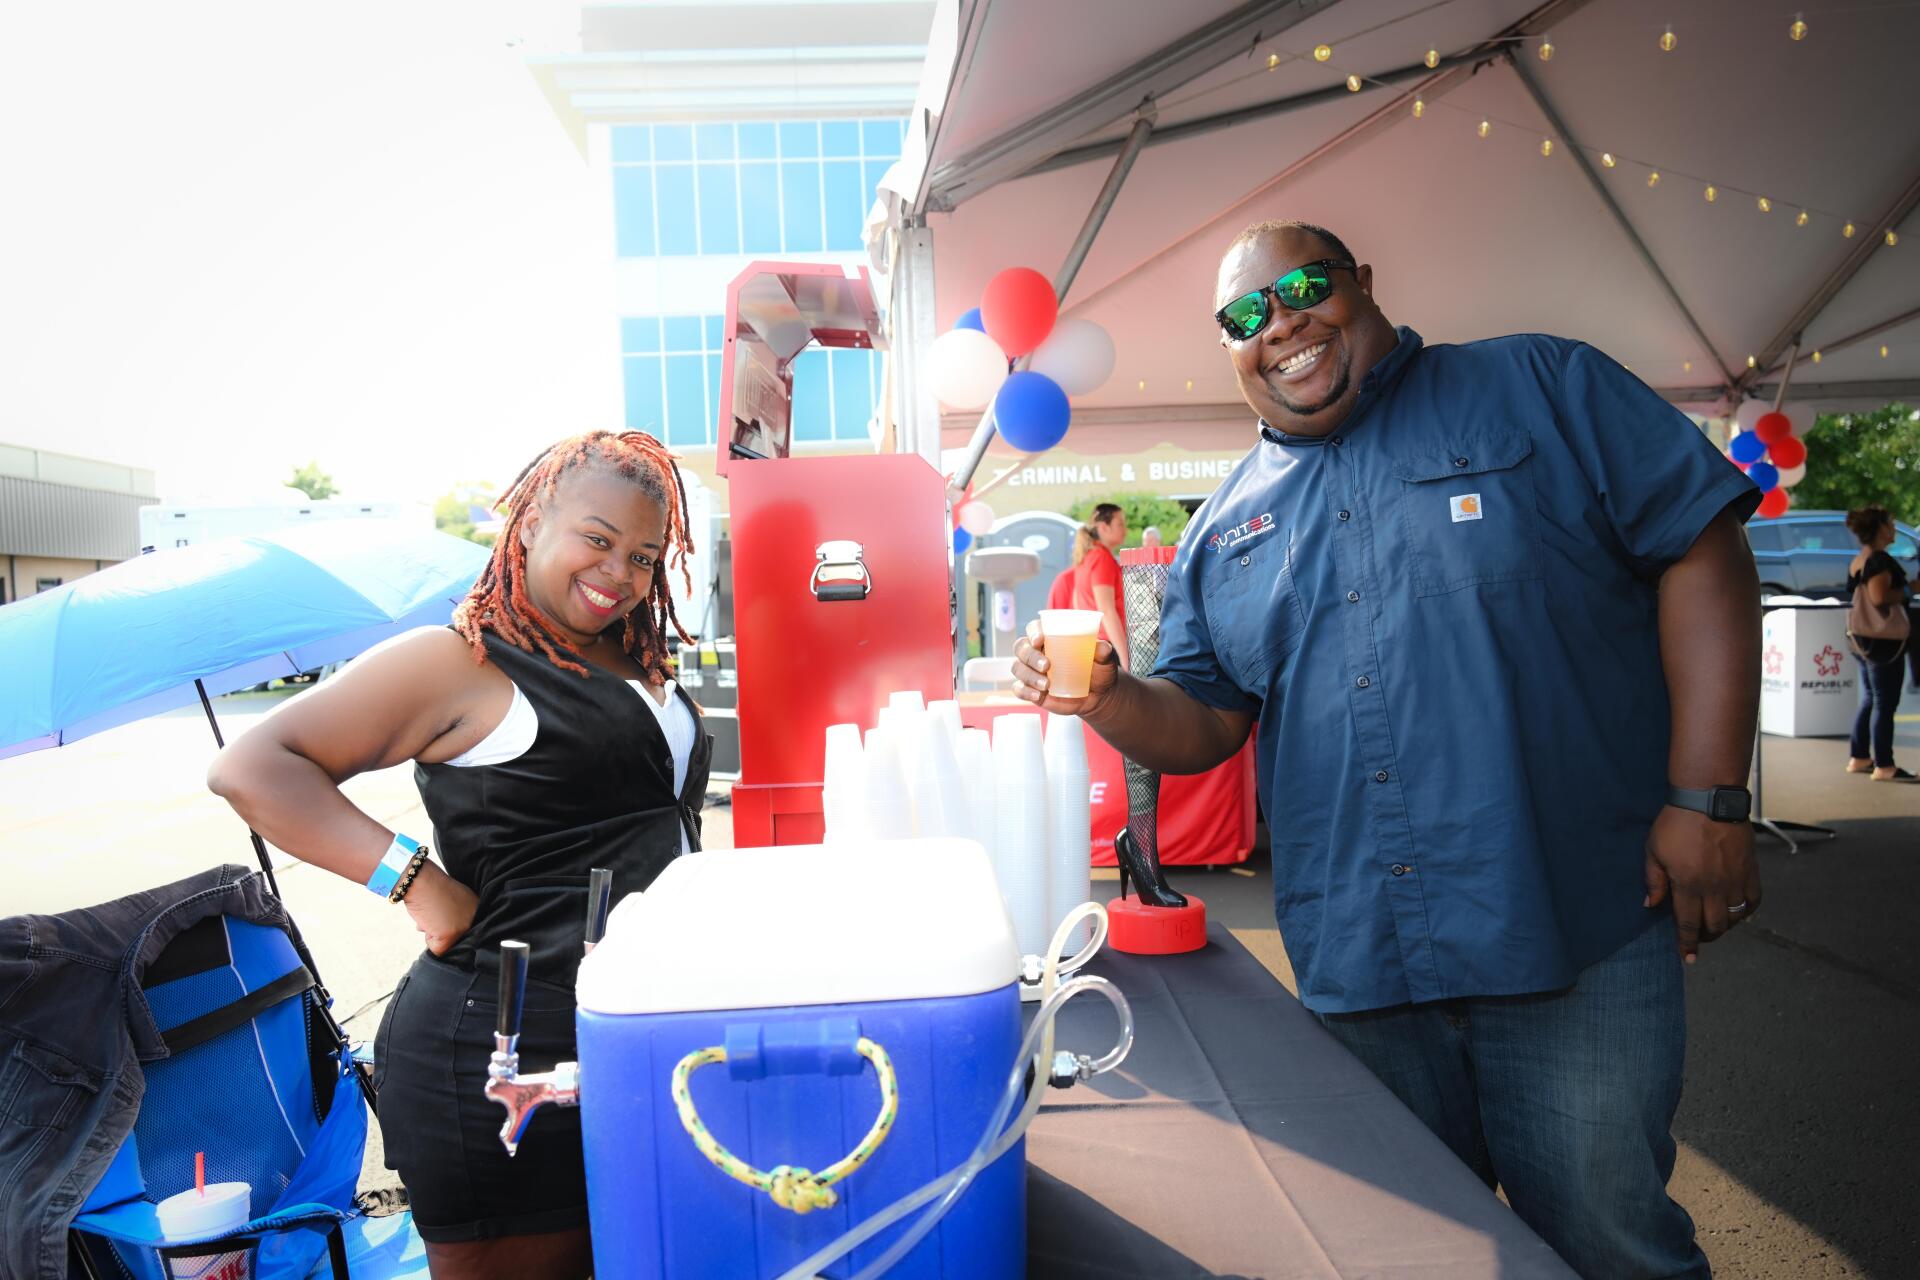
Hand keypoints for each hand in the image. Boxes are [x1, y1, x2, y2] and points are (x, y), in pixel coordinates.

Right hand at [402, 861, 477, 955]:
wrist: (420, 879)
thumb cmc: (432, 888)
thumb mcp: (454, 900)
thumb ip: (458, 916)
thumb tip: (454, 935)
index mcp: (477, 909)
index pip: (466, 931)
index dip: (450, 925)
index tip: (444, 914)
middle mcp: (475, 918)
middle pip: (457, 940)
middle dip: (442, 931)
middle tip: (436, 913)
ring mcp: (464, 927)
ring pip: (447, 945)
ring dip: (435, 934)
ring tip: (433, 914)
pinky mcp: (449, 935)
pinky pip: (437, 950)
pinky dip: (428, 939)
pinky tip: (427, 920)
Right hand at [1012, 621, 1121, 716]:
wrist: (1098, 696)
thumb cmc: (1098, 670)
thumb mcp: (1104, 659)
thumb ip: (1103, 651)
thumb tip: (1102, 647)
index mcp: (1051, 638)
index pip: (1034, 628)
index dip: (1033, 631)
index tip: (1039, 639)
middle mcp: (1037, 652)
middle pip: (1021, 647)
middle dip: (1030, 656)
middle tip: (1047, 666)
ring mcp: (1032, 671)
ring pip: (1018, 668)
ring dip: (1029, 675)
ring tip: (1046, 685)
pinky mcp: (1031, 689)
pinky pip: (1018, 689)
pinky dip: (1024, 692)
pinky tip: (1038, 696)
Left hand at [1644, 805, 1759, 963]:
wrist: (1710, 800)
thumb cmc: (1676, 823)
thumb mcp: (1653, 851)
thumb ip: (1654, 881)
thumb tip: (1651, 905)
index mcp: (1688, 885)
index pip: (1688, 924)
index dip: (1687, 944)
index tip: (1687, 958)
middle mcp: (1714, 888)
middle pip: (1714, 926)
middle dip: (1705, 936)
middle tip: (1698, 935)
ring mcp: (1736, 880)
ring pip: (1735, 917)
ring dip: (1725, 925)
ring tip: (1715, 923)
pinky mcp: (1751, 870)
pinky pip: (1753, 900)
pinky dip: (1747, 911)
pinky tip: (1738, 911)